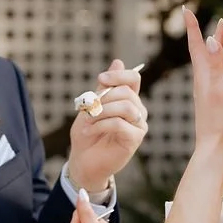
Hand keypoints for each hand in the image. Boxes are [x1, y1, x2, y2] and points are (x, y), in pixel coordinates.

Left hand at [68, 59, 147, 192]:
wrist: (83, 160)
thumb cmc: (87, 133)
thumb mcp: (91, 106)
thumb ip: (104, 87)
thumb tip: (118, 61)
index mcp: (128, 99)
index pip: (133, 78)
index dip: (118, 75)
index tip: (100, 79)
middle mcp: (137, 110)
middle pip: (127, 92)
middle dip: (103, 97)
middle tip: (87, 108)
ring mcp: (138, 125)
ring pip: (126, 107)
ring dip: (102, 111)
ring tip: (88, 120)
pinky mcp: (135, 139)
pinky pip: (120, 123)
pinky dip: (101, 124)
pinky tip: (89, 130)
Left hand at [184, 8, 222, 161]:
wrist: (215, 150)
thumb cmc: (217, 123)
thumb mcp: (218, 91)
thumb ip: (216, 66)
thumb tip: (210, 39)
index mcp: (202, 76)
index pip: (196, 46)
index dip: (192, 27)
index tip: (185, 9)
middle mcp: (203, 81)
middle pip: (202, 51)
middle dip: (203, 32)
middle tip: (205, 16)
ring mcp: (208, 91)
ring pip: (208, 62)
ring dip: (211, 46)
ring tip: (218, 35)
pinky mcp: (214, 100)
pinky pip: (215, 74)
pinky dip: (218, 63)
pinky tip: (220, 66)